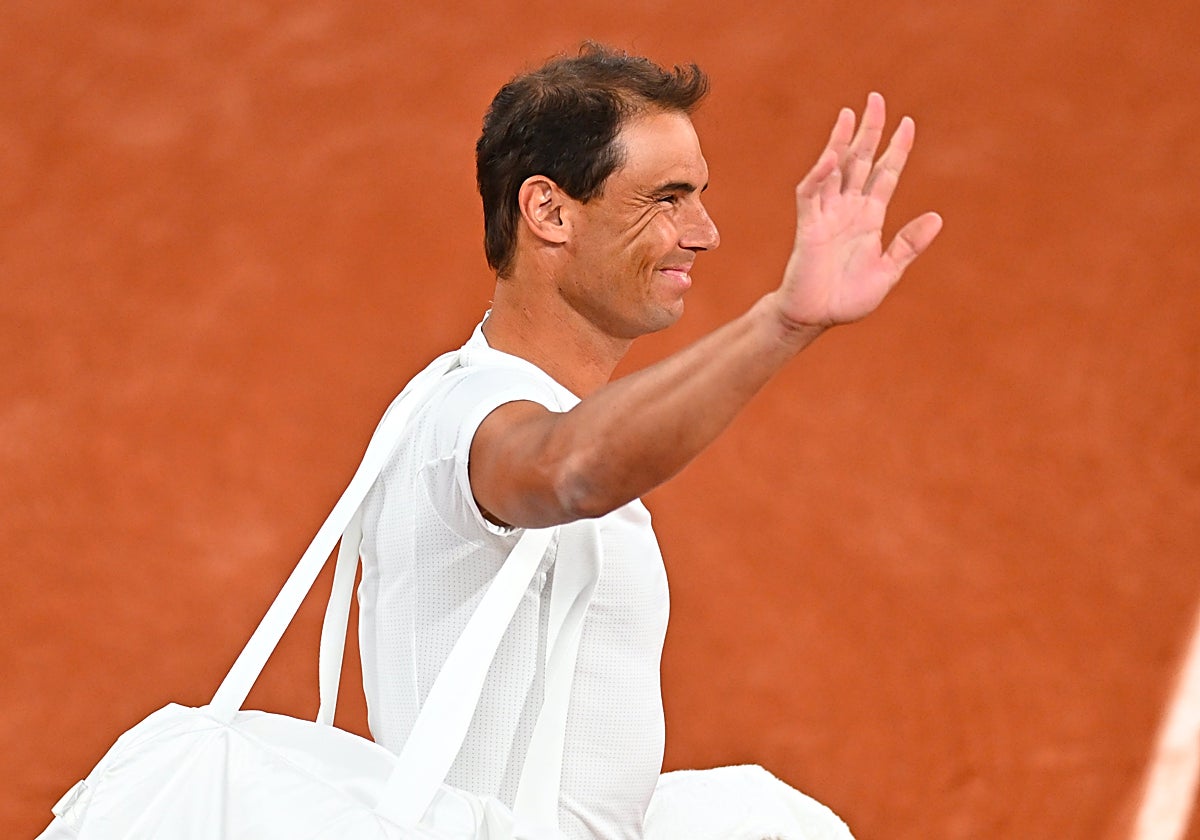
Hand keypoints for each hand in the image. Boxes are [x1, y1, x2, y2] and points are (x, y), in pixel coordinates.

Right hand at [775, 92, 942, 328]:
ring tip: (850, 113)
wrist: (815, 317)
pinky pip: (812, 193)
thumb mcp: (888, 271)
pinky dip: (820, 174)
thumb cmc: (848, 298)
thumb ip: (909, 245)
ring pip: (836, 169)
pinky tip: (832, 157)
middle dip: (869, 131)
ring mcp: (827, 214)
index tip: (907, 123)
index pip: (885, 174)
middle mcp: (849, 209)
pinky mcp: (808, 225)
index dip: (896, 149)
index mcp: (870, 218)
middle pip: (860, 161)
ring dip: (842, 141)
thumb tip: (937, 217)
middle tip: (876, 99)